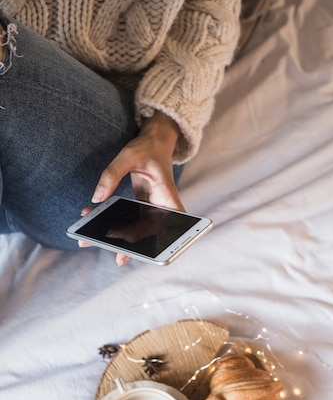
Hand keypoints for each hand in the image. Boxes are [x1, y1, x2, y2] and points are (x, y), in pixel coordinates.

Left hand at [81, 111, 185, 265]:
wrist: (154, 140)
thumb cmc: (147, 146)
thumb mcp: (129, 155)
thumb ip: (112, 174)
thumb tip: (97, 197)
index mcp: (167, 194)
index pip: (175, 220)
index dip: (170, 239)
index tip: (156, 252)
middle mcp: (162, 205)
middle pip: (152, 232)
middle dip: (134, 246)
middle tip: (118, 258)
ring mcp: (151, 207)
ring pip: (137, 229)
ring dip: (116, 236)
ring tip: (91, 239)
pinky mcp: (141, 206)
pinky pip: (126, 219)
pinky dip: (109, 219)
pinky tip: (90, 215)